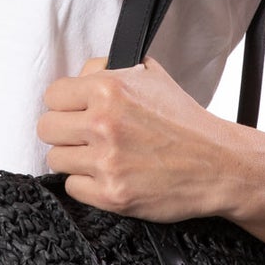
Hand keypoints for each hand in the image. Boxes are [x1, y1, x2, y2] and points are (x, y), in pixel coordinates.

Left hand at [37, 53, 247, 221]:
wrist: (218, 164)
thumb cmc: (185, 122)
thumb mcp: (151, 76)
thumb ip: (109, 69)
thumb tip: (78, 75)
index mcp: (109, 90)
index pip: (53, 95)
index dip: (65, 104)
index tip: (76, 112)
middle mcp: (104, 124)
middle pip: (47, 128)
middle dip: (65, 132)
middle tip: (86, 136)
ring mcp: (106, 162)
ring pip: (56, 159)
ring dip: (75, 159)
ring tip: (102, 157)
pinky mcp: (111, 195)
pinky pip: (72, 188)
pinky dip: (87, 185)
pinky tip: (109, 176)